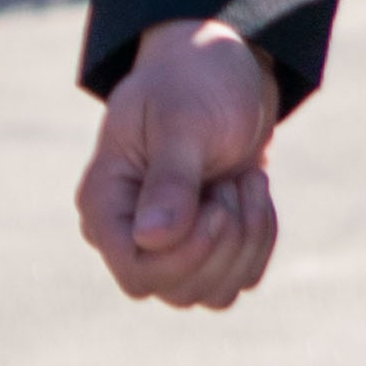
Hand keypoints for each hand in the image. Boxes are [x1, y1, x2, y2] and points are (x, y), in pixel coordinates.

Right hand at [74, 21, 279, 309]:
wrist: (224, 71)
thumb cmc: (193, 84)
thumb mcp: (183, 122)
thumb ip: (171, 180)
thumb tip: (152, 239)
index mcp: (105, 205)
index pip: (139, 276)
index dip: (188, 256)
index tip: (218, 204)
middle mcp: (128, 234)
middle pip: (179, 292)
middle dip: (226, 242)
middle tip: (232, 181)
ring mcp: (166, 245)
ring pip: (212, 293)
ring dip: (247, 240)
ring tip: (243, 181)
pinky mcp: (206, 245)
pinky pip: (240, 278)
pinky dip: (261, 239)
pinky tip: (253, 191)